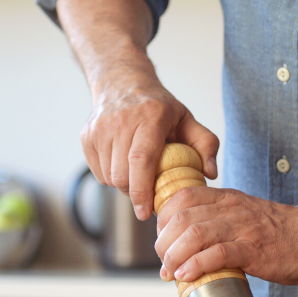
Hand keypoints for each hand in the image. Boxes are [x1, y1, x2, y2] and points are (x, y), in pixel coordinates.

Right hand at [80, 77, 218, 220]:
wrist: (122, 83)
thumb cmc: (159, 108)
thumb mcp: (187, 120)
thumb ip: (206, 144)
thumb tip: (211, 174)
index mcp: (150, 116)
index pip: (141, 160)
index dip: (142, 190)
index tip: (146, 212)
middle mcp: (121, 120)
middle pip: (122, 175)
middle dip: (135, 192)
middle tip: (150, 190)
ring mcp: (99, 128)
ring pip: (109, 177)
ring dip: (124, 185)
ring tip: (138, 172)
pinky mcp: (87, 137)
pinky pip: (98, 173)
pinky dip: (112, 177)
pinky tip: (123, 163)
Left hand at [154, 186, 297, 285]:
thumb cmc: (285, 232)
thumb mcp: (248, 214)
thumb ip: (225, 221)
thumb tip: (195, 244)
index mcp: (228, 198)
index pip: (182, 197)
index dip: (164, 219)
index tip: (163, 240)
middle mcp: (232, 209)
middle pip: (181, 216)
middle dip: (163, 242)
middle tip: (164, 263)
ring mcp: (243, 228)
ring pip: (194, 233)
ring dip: (174, 256)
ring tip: (170, 273)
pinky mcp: (255, 250)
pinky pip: (217, 253)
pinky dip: (196, 265)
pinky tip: (187, 275)